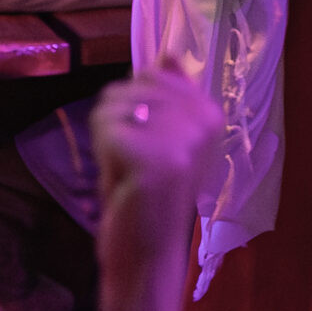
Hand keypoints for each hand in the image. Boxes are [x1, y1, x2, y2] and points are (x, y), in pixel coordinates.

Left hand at [92, 67, 222, 278]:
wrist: (146, 258)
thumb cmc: (149, 198)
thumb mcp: (164, 140)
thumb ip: (169, 95)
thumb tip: (169, 52)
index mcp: (210, 112)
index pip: (153, 73)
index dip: (137, 108)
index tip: (149, 146)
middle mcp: (203, 119)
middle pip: (130, 86)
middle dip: (119, 123)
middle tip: (134, 164)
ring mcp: (181, 138)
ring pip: (113, 103)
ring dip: (107, 139)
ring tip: (128, 172)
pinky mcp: (154, 158)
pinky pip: (104, 126)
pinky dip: (101, 152)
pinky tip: (121, 179)